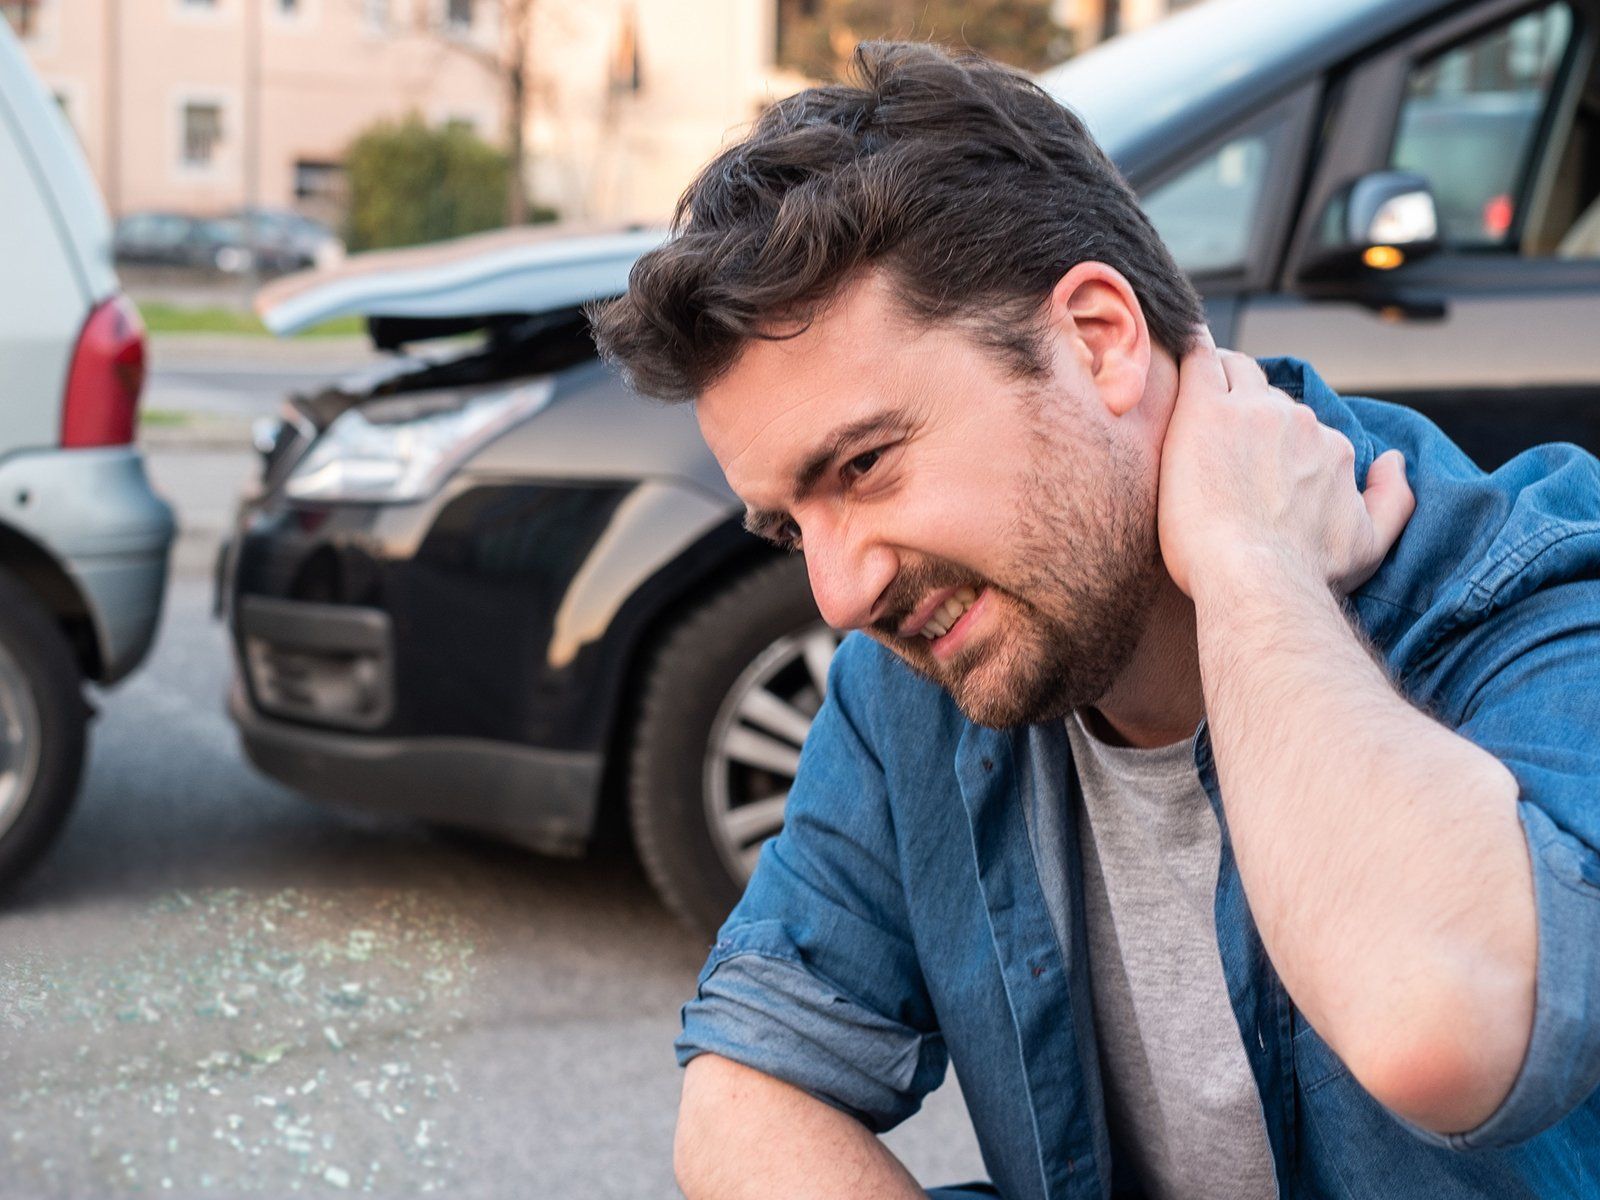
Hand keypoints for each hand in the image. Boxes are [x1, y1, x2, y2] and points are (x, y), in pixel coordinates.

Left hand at [1158, 329, 1413, 597]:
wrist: (1256, 580)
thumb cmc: (1306, 573)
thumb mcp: (1371, 545)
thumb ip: (1394, 499)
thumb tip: (1393, 461)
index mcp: (1331, 447)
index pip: (1299, 425)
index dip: (1273, 436)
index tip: (1251, 453)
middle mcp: (1297, 421)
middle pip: (1267, 395)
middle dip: (1247, 406)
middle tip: (1216, 431)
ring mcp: (1251, 411)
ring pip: (1236, 371)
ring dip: (1221, 377)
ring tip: (1199, 392)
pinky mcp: (1205, 411)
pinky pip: (1200, 359)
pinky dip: (1193, 349)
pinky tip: (1182, 346)